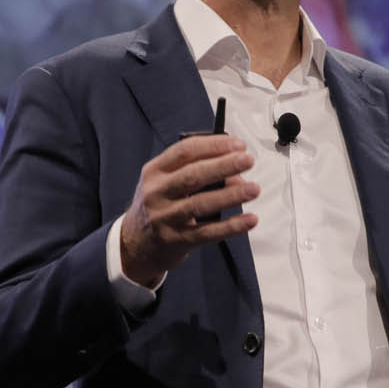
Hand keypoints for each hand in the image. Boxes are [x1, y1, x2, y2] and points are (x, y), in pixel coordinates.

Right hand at [119, 135, 259, 286]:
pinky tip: (249, 219)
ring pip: (201, 203)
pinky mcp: (177, 240)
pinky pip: (208, 232)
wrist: (135, 243)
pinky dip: (231, 226)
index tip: (237, 144)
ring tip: (253, 189)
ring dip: (230, 195)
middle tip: (247, 160)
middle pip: (193, 175)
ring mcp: (165, 218)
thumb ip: (193, 172)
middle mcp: (157, 193)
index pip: (184, 151)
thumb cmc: (157, 205)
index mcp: (154, 172)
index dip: (213, 146)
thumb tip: (234, 172)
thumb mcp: (164, 182)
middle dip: (223, 165)